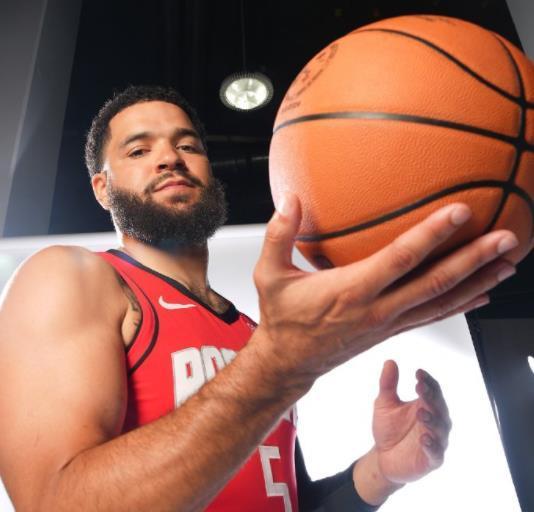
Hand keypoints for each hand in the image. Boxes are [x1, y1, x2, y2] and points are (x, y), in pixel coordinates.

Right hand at [252, 194, 515, 390]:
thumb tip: (290, 198)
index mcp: (352, 290)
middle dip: (474, 260)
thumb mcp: (268, 274)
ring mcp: (388, 323)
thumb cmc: (282, 318)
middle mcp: (378, 308)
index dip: (432, 235)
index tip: (461, 213)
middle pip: (436, 282)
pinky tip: (481, 295)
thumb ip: (279, 235)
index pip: (401, 258)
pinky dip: (461, 305)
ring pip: (442, 302)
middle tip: (507, 239)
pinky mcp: (391, 331)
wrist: (289, 362)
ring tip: (507, 264)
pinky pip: (433, 317)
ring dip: (478, 282)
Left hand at [372, 360, 450, 483]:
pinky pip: (436, 453)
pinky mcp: (432, 460)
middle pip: (439, 407)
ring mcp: (435, 440)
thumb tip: (390, 361)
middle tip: (420, 388)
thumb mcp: (384, 404)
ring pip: (440, 429)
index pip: (432, 390)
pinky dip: (432, 446)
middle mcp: (434, 421)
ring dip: (432, 420)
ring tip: (421, 413)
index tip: (418, 373)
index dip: (427, 381)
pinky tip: (424, 438)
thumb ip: (388, 384)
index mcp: (425, 405)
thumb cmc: (388, 429)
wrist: (382, 458)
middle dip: (431, 397)